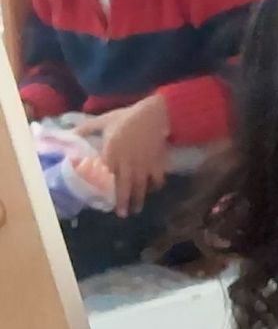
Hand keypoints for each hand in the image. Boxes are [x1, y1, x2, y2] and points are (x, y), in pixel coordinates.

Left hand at [77, 94, 171, 215]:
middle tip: (122, 214)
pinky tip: (152, 190)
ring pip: (140, 186)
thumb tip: (70, 133)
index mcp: (112, 153)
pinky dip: (155, 186)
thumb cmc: (126, 117)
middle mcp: (127, 162)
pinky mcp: (157, 163)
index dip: (105, 189)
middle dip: (123, 201)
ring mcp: (143, 164)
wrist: (154, 114)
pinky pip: (156, 179)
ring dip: (139, 199)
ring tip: (136, 209)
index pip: (106, 176)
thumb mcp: (104, 120)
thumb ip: (87, 129)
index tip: (103, 199)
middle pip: (124, 186)